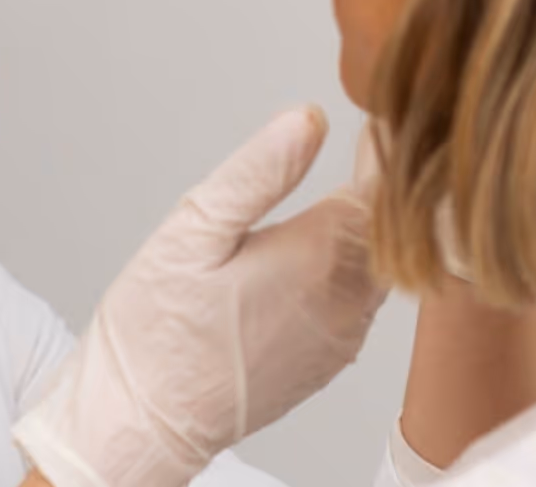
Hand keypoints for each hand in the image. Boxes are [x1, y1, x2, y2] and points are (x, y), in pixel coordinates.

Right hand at [13, 107, 387, 486]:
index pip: (384, 184)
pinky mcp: (329, 360)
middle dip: (382, 182)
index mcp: (319, 256)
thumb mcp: (192, 231)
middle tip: (372, 138)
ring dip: (370, 226)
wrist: (144, 423)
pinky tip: (321, 251)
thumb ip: (258, 171)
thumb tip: (310, 119)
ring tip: (352, 185)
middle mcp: (345, 300)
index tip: (381, 113)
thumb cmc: (156, 331)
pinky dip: (353, 266)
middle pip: (391, 225)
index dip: (386, 145)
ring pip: (380, 264)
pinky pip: (361, 300)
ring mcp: (342, 336)